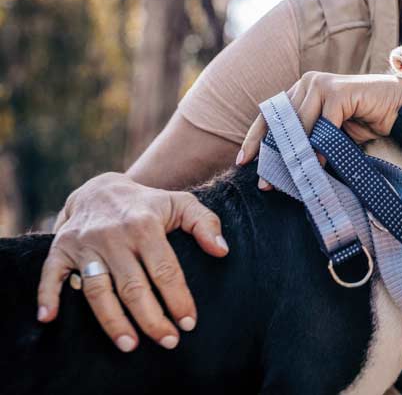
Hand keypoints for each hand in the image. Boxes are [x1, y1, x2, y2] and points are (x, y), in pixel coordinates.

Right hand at [37, 172, 228, 351]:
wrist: (102, 188)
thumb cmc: (148, 204)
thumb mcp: (182, 203)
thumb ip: (206, 223)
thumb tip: (222, 251)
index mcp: (145, 225)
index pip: (165, 269)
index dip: (178, 298)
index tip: (188, 323)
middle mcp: (114, 235)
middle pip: (133, 286)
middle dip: (151, 318)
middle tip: (167, 342)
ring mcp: (85, 243)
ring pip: (98, 290)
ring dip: (112, 320)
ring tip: (130, 345)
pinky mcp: (60, 248)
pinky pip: (51, 275)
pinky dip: (47, 296)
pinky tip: (49, 318)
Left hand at [238, 72, 401, 189]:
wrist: (398, 109)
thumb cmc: (363, 121)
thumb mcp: (328, 134)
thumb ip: (306, 141)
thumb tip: (278, 168)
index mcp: (301, 90)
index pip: (270, 115)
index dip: (255, 138)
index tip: (243, 161)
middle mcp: (307, 82)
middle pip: (280, 121)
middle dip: (273, 154)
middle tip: (266, 182)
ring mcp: (322, 84)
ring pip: (299, 123)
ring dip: (296, 154)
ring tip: (292, 178)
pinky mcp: (339, 91)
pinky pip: (323, 123)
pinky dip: (320, 146)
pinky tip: (318, 164)